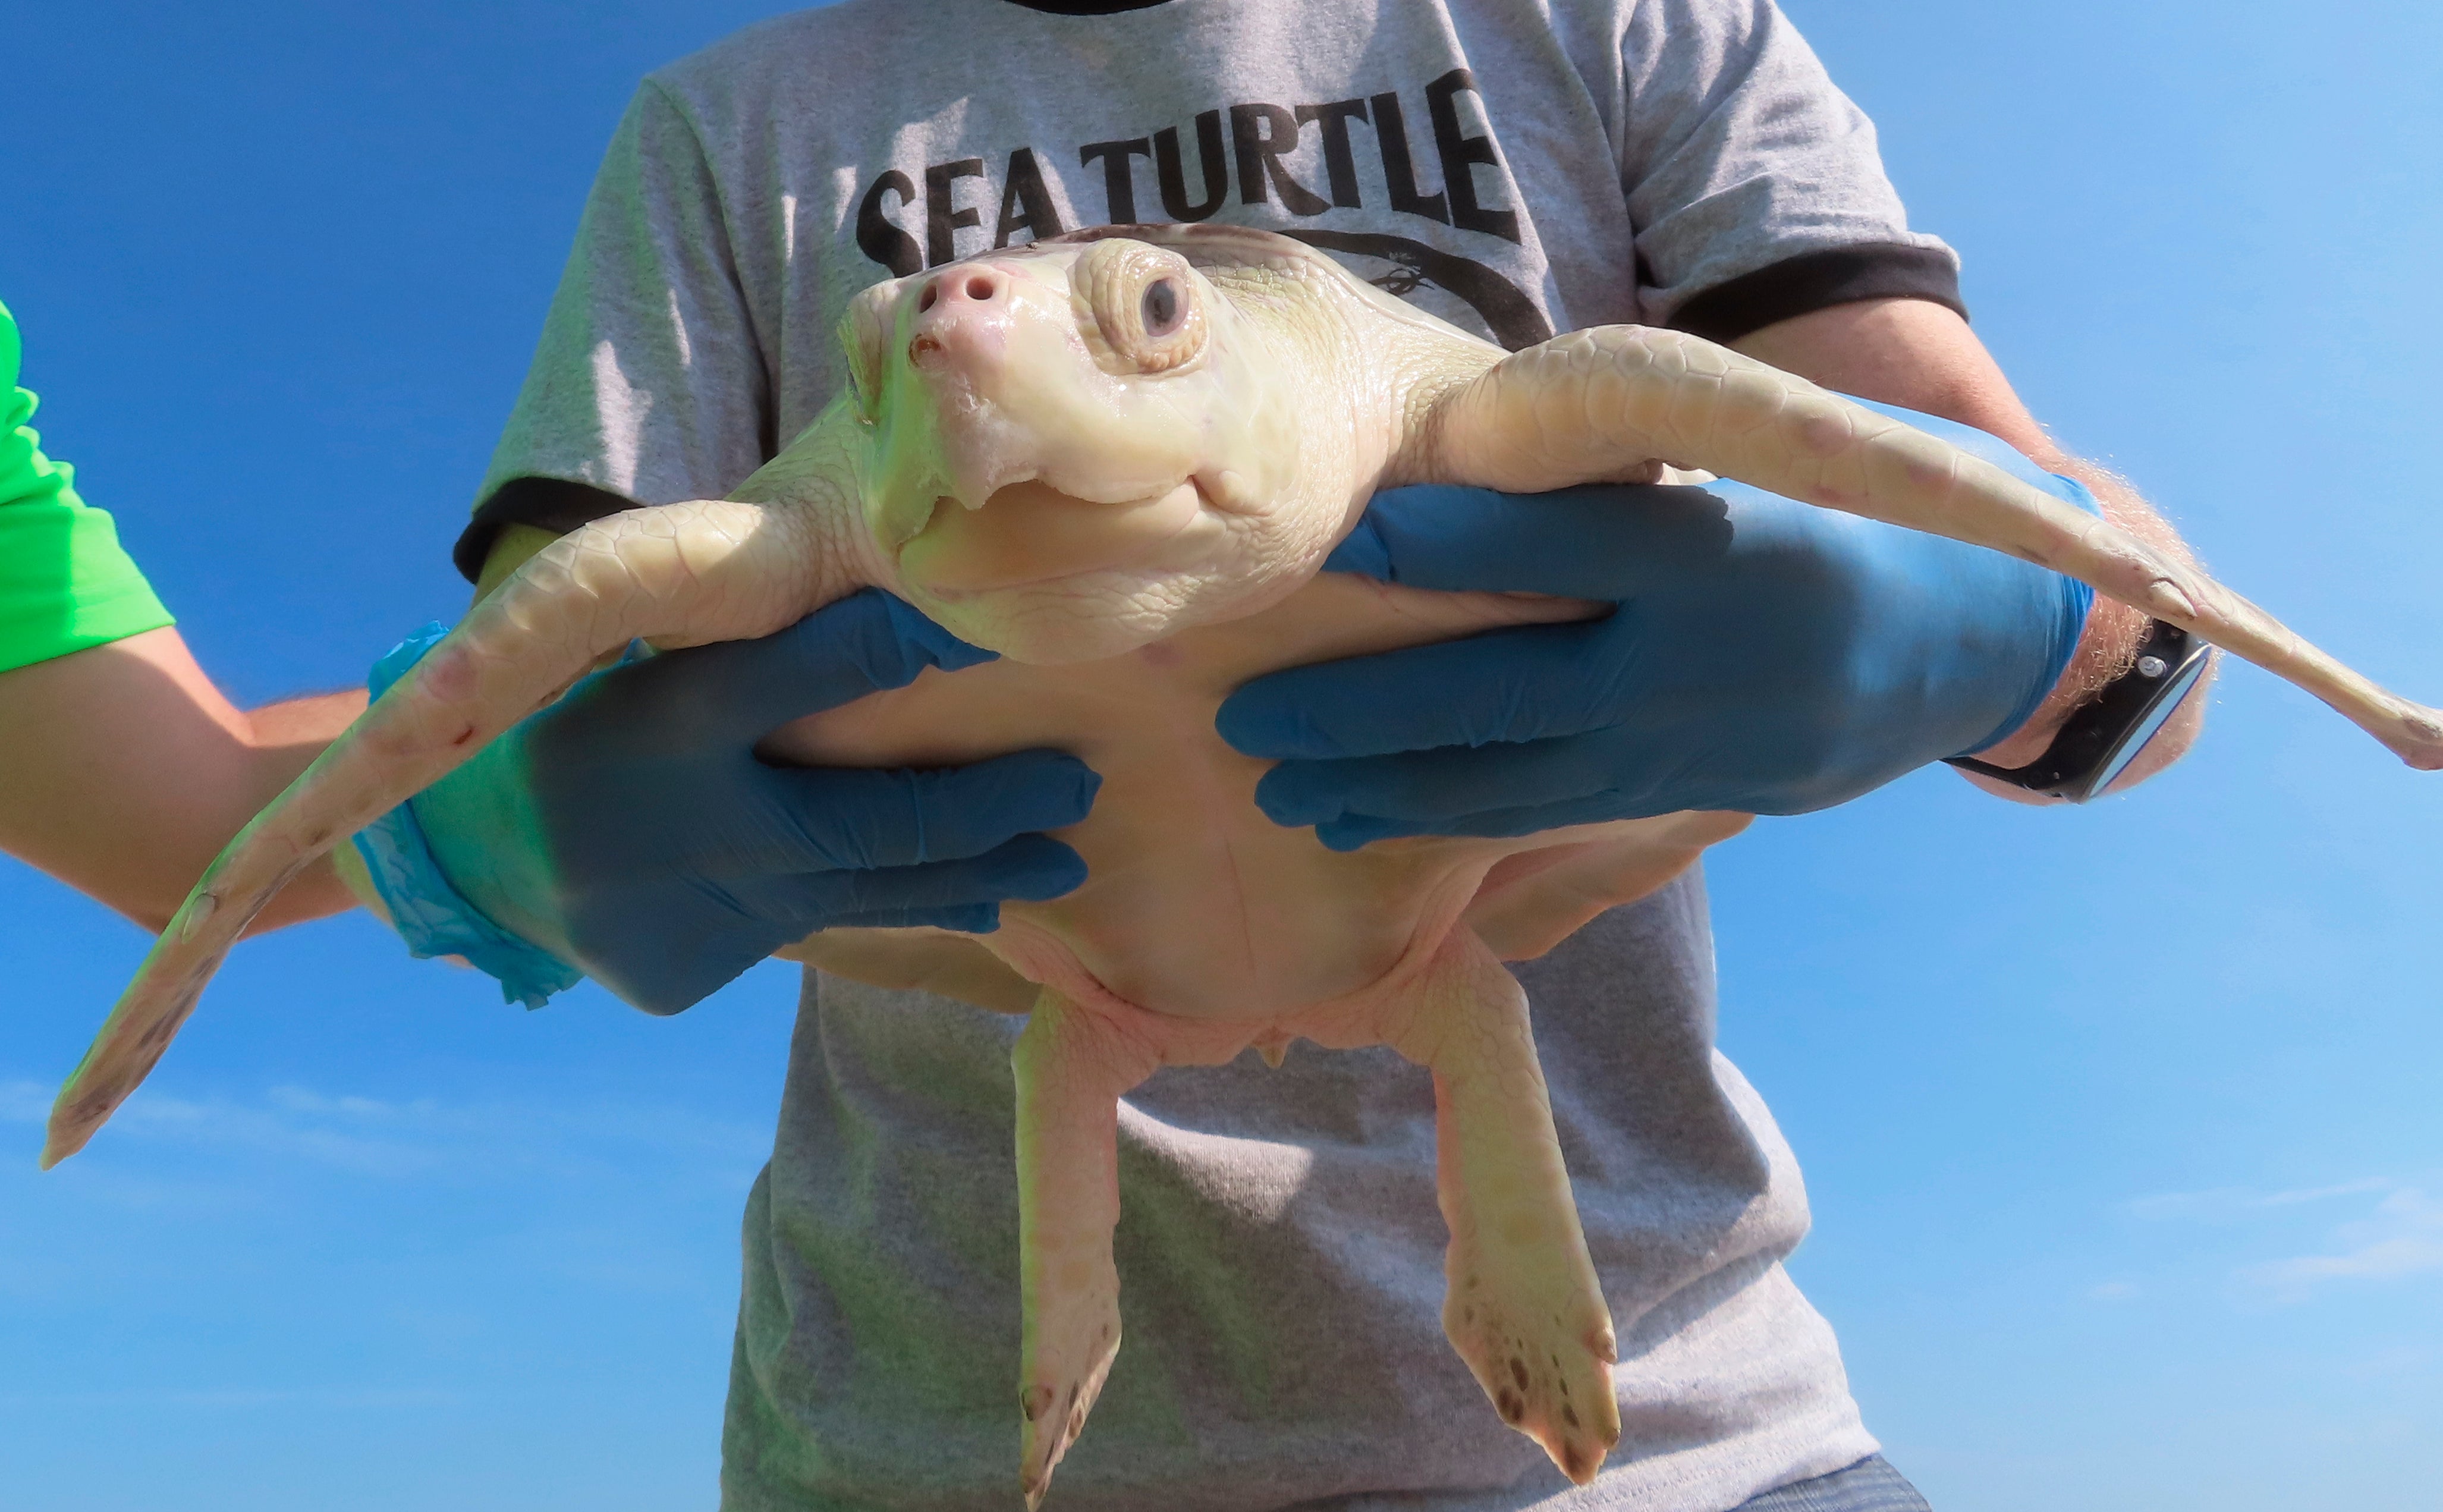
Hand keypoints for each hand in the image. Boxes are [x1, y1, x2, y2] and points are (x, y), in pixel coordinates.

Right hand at [396, 590, 1096, 1013]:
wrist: (479, 855)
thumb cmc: (600, 728)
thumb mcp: (654, 664)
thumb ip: (764, 650)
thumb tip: (921, 605)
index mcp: (662, 714)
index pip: (791, 674)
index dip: (888, 647)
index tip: (980, 624)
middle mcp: (685, 820)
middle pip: (874, 820)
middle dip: (992, 803)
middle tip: (1078, 783)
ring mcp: (692, 910)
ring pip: (869, 894)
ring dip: (979, 875)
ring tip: (1059, 857)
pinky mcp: (688, 971)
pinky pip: (816, 934)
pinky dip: (903, 913)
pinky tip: (977, 901)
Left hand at [1216, 404, 2094, 850]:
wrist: (1976, 636)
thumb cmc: (1840, 509)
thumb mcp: (1757, 458)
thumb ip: (1624, 479)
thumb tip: (1455, 459)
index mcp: (1725, 543)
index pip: (1565, 542)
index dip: (1446, 541)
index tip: (1340, 537)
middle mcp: (1709, 655)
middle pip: (1513, 688)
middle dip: (1367, 711)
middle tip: (1246, 719)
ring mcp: (1704, 743)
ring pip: (1522, 777)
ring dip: (1389, 788)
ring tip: (1280, 787)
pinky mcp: (1701, 795)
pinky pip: (1559, 818)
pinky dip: (1455, 822)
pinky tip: (1370, 818)